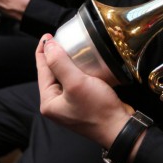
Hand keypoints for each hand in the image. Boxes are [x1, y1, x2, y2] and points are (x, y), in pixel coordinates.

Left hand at [36, 34, 134, 148]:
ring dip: (69, 62)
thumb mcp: (76, 83)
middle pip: (52, 73)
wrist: (119, 127)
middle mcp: (57, 104)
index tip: (47, 36)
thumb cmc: (98, 109)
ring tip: (73, 48)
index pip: (42, 70)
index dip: (43, 51)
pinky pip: (77, 81)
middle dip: (56, 56)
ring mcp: (70, 104)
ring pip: (66, 76)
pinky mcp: (84, 102)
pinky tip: (87, 63)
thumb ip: (59, 63)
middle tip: (61, 39)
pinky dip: (80, 71)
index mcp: (49, 102)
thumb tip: (48, 46)